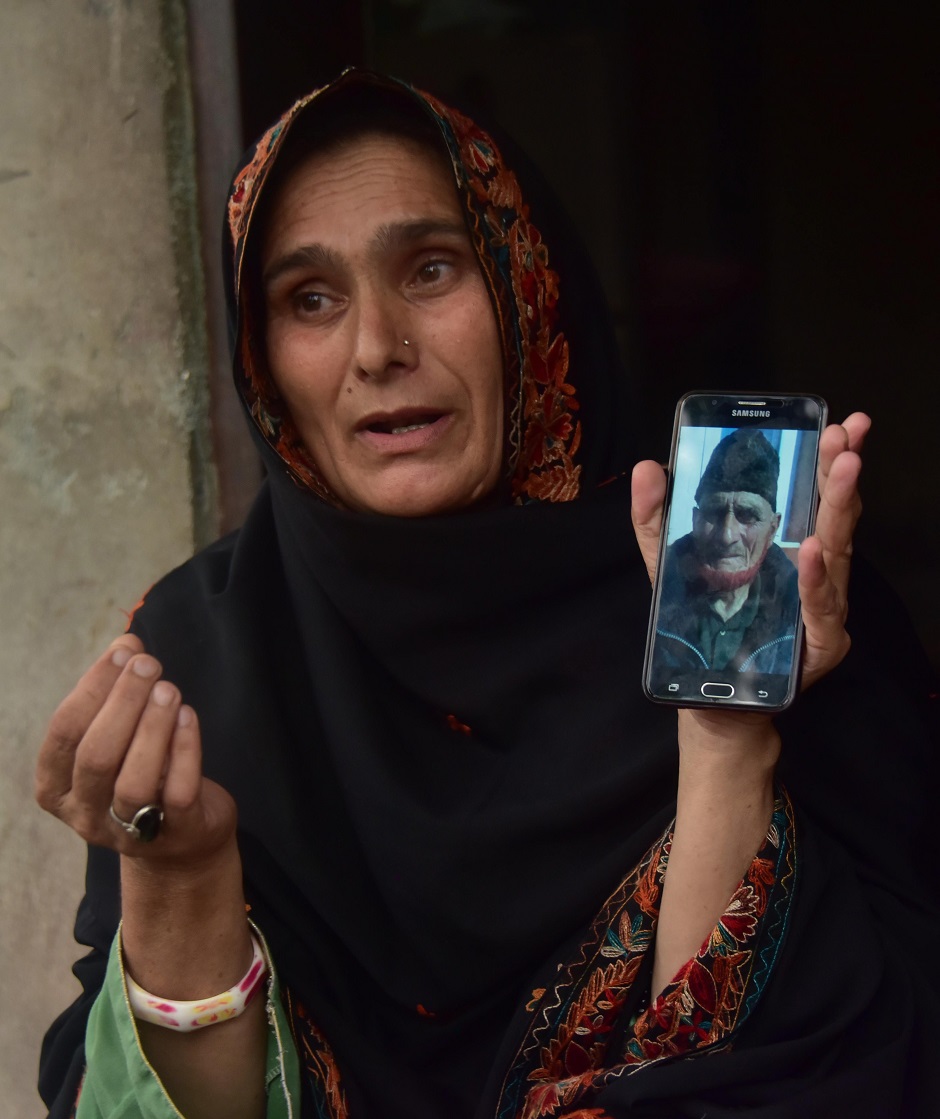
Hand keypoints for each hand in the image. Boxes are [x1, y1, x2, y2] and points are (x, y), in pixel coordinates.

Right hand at [35, 635, 236, 866]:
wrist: (181, 840)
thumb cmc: (140, 773)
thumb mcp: (118, 737)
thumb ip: (116, 693)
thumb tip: (127, 645)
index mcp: (57, 786)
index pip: (63, 733)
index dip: (92, 688)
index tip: (122, 653)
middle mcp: (85, 814)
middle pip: (95, 756)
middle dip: (122, 702)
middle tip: (148, 665)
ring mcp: (129, 831)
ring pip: (132, 781)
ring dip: (151, 728)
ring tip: (169, 690)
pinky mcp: (175, 834)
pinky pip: (176, 793)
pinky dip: (184, 750)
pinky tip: (188, 717)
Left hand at [632, 412, 870, 697]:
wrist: (712, 700)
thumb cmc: (701, 626)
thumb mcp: (669, 565)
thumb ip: (657, 518)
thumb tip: (649, 465)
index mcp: (784, 545)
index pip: (812, 492)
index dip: (826, 457)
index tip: (835, 421)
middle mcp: (811, 570)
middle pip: (832, 512)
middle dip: (842, 468)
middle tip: (849, 430)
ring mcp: (820, 605)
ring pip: (836, 549)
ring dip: (839, 506)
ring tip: (844, 467)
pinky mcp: (819, 642)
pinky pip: (817, 605)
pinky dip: (814, 577)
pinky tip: (811, 549)